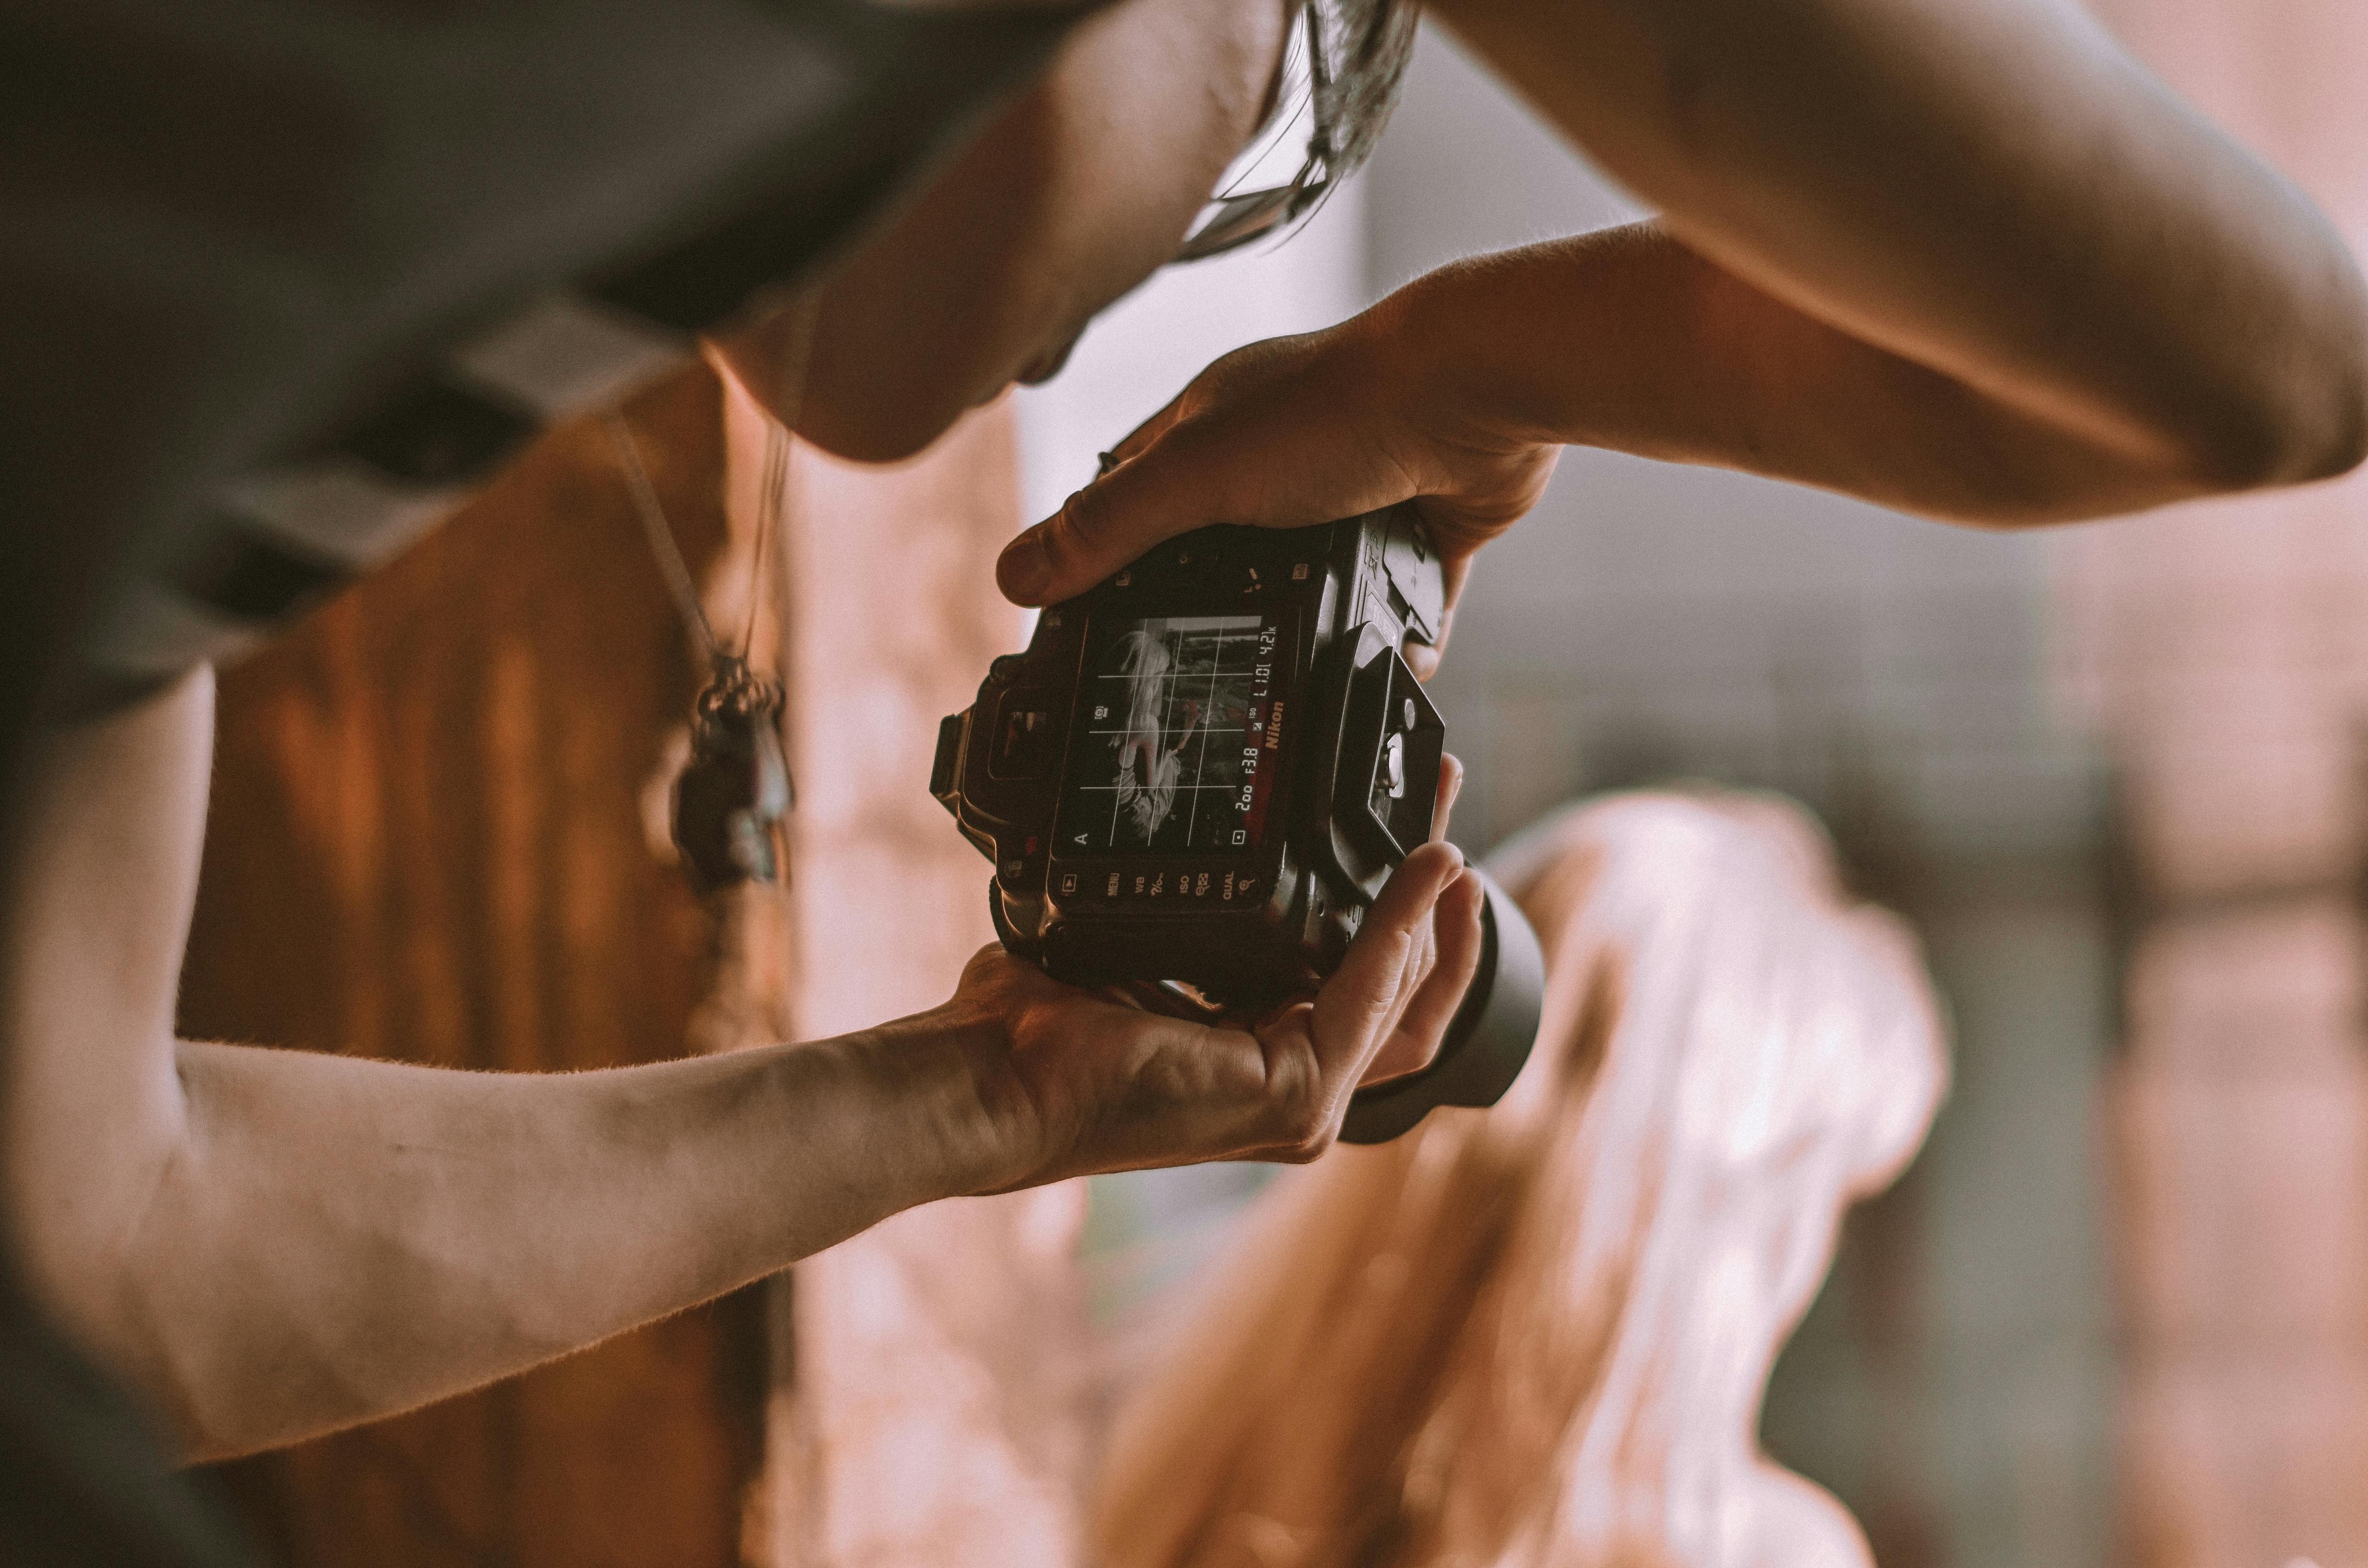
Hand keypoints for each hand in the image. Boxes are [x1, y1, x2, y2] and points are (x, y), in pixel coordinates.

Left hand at [901, 759, 1482, 1192]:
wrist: (987, 1077)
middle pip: (1401, 990)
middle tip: (1443, 801)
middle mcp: (1290, 1091)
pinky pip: (1372, 994)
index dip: (1399, 914)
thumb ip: (1193, 913)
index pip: (1360, 989)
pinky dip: (1401, 925)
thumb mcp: (1133, 945)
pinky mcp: (1295, 1099)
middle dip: (1436, 899)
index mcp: (1254, 1057)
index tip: (1416, 831)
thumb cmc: (1029, 1025)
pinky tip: (1420, 867)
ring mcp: (1301, 1106)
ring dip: (1433, 907)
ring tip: (1444, 823)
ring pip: (1405, 996)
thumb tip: (1202, 839)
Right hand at [993, 307, 1560, 677]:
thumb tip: (1014, 572)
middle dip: (1214, 604)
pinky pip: (1403, 597)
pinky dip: (1396, 633)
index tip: (1088, 623)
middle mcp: (1280, 452)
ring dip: (1308, 624)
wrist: (1475, 391)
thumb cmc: (1338, 407)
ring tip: (1290, 686)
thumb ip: (1108, 526)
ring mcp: (1356, 487)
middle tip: (1195, 676)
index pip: (1132, 493)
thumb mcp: (1194, 474)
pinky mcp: (1425, 519)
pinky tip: (1386, 667)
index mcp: (1211, 426)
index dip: (1104, 553)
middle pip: (1222, 546)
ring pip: (1315, 577)